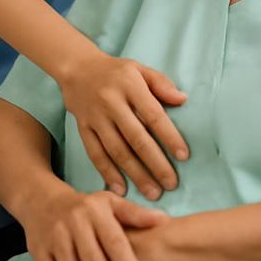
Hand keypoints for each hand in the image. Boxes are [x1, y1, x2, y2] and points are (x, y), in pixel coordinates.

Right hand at [16, 186, 167, 260]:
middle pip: (92, 260)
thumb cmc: (87, 206)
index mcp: (98, 212)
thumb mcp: (111, 202)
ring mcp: (55, 238)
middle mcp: (75, 224)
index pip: (115, 241)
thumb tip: (163, 220)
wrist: (44, 202)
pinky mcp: (39, 251)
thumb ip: (136, 214)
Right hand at [58, 53, 188, 199]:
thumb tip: (183, 99)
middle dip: (155, 164)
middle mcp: (111, 104)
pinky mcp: (82, 129)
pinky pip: (95, 154)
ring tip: (152, 192)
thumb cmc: (116, 71)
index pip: (153, 116)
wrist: (76, 69)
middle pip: (136, 138)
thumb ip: (161, 84)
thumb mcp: (140, 69)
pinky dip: (107, 173)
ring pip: (116, 151)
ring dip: (135, 174)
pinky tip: (120, 189)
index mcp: (130, 87)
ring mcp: (95, 119)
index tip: (184, 156)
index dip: (169, 136)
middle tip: (171, 184)